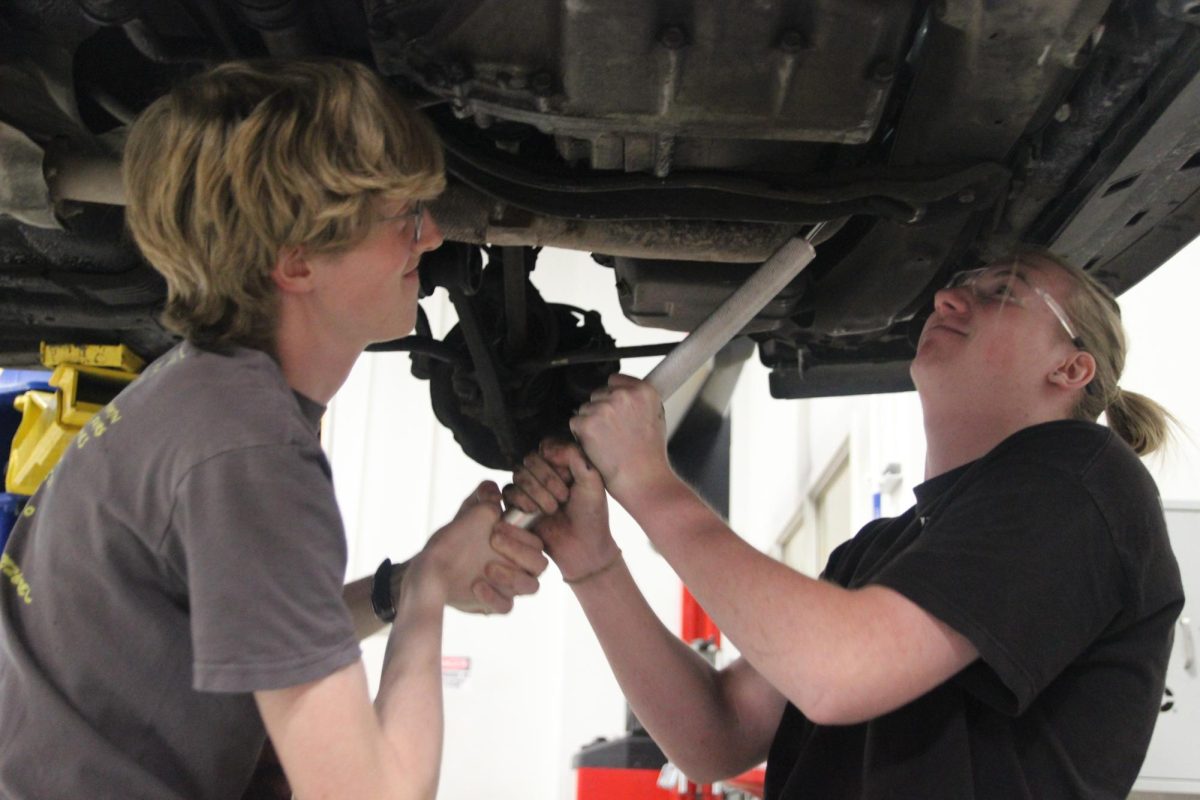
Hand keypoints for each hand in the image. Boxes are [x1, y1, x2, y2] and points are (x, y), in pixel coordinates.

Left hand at [417, 481, 545, 613]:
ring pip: (532, 586)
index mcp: (517, 543)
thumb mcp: (468, 513)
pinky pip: (507, 606)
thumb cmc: (455, 537)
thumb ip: (482, 498)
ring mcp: (508, 585)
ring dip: (512, 576)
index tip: (496, 527)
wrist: (433, 566)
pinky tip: (476, 585)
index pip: (537, 542)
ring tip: (486, 568)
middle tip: (493, 540)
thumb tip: (493, 489)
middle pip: (540, 564)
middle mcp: (518, 564)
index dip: (521, 535)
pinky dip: (494, 597)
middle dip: (519, 552)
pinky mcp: (494, 603)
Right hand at [503, 439, 619, 583]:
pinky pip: (509, 492)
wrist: (583, 545)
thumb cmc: (591, 513)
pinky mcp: (516, 506)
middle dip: (547, 478)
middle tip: (564, 497)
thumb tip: (546, 448)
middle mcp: (543, 472)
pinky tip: (536, 512)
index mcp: (562, 462)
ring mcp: (528, 489)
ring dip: (537, 492)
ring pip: (519, 474)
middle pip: (531, 459)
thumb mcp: (592, 480)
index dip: (555, 460)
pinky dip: (522, 500)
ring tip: (552, 509)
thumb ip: (574, 455)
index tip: (571, 478)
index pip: (547, 446)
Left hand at [569, 374, 673, 502]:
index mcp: (643, 391)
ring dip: (591, 423)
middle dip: (602, 411)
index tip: (618, 413)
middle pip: (598, 394)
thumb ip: (638, 400)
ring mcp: (604, 408)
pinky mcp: (587, 423)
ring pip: (585, 409)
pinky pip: (575, 422)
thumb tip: (622, 391)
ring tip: (609, 442)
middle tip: (614, 433)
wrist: (643, 479)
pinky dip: (582, 435)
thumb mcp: (656, 417)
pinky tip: (598, 447)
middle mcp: (624, 395)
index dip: (613, 398)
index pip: (614, 380)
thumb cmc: (650, 455)